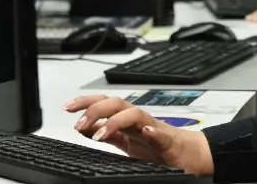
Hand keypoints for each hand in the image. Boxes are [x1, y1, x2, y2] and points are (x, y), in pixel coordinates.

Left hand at [64, 95, 213, 175]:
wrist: (189, 154)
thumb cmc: (159, 147)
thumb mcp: (127, 142)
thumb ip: (108, 134)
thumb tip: (85, 128)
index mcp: (127, 120)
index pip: (104, 104)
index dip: (86, 103)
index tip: (67, 107)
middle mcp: (139, 120)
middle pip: (116, 104)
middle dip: (96, 109)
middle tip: (79, 123)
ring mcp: (154, 128)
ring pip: (135, 114)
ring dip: (116, 122)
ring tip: (101, 135)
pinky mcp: (168, 141)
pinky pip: (161, 134)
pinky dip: (153, 132)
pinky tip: (146, 133)